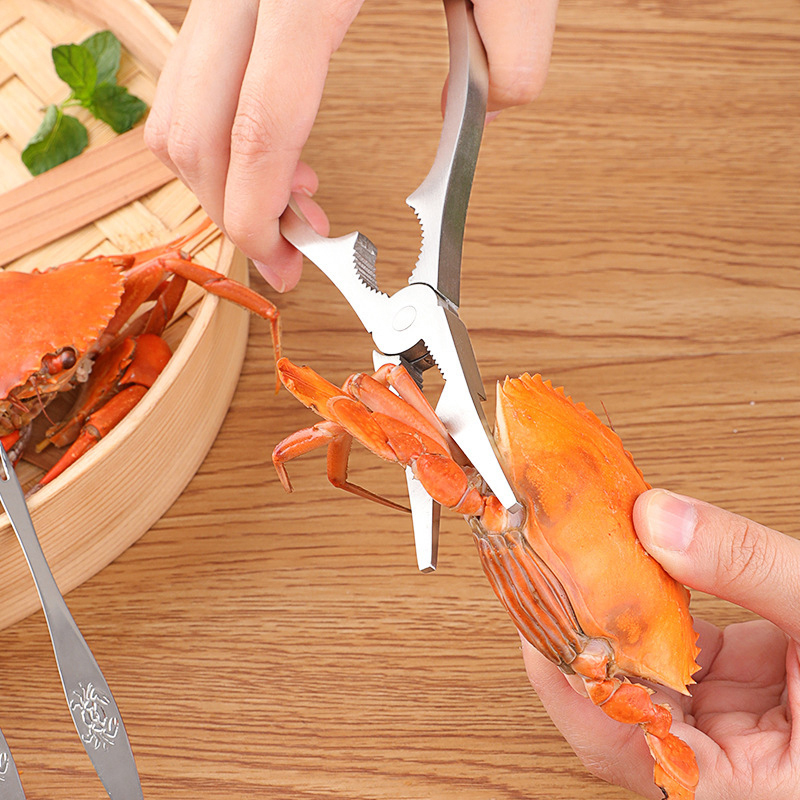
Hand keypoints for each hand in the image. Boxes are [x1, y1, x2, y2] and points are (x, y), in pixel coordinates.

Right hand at [145, 0, 558, 291]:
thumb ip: (514, 45)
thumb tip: (495, 108)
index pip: (260, 126)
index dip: (259, 211)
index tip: (287, 264)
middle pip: (194, 126)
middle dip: (229, 208)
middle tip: (288, 254)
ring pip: (177, 101)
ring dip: (220, 172)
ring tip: (295, 204)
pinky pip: (196, 70)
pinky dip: (221, 128)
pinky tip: (278, 146)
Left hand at [519, 489, 799, 799]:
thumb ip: (747, 567)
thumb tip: (657, 519)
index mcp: (760, 787)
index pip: (640, 755)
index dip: (582, 695)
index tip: (547, 627)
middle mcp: (736, 766)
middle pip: (624, 721)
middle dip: (579, 649)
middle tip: (543, 584)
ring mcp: (733, 726)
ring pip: (644, 680)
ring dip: (611, 621)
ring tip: (576, 564)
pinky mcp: (738, 689)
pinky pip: (677, 651)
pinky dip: (652, 607)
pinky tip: (634, 567)